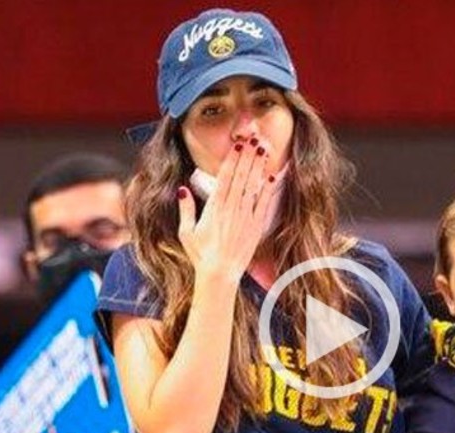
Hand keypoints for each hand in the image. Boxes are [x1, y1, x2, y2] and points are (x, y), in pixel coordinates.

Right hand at [177, 136, 279, 281]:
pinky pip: (263, 203)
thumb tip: (183, 189)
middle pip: (241, 175)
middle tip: (254, 136)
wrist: (219, 275)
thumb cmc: (201, 255)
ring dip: (258, 164)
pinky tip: (271, 174)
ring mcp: (245, 216)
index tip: (238, 143)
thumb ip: (186, 209)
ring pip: (253, 184)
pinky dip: (268, 187)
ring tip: (264, 147)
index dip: (233, 158)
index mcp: (214, 207)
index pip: (225, 176)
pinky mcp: (255, 226)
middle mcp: (231, 208)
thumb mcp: (186, 232)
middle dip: (248, 154)